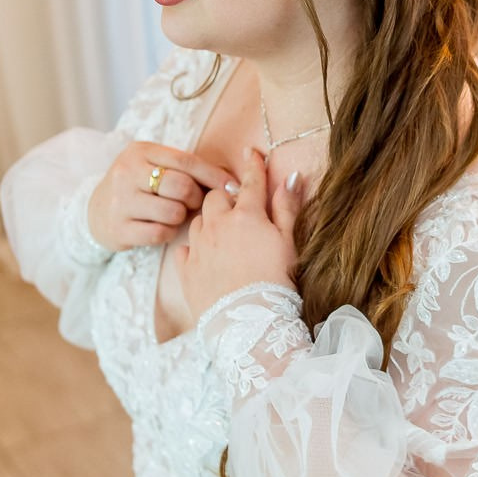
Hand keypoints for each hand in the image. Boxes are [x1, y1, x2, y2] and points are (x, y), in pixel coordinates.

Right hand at [87, 141, 235, 250]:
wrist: (95, 212)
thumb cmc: (138, 187)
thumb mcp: (153, 166)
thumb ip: (185, 169)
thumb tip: (230, 183)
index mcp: (141, 151)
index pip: (187, 161)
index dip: (214, 175)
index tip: (232, 187)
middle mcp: (127, 172)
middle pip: (181, 186)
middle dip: (195, 198)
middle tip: (193, 203)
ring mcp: (120, 201)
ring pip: (172, 212)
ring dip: (180, 217)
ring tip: (173, 214)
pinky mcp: (119, 228)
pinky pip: (159, 233)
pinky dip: (167, 232)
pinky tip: (161, 226)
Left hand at [179, 146, 304, 317]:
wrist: (249, 324)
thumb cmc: (277, 282)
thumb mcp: (288, 241)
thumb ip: (287, 207)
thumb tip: (292, 176)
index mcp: (246, 215)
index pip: (250, 182)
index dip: (253, 165)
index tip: (251, 152)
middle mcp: (217, 226)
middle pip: (215, 198)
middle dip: (226, 197)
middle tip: (239, 207)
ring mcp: (199, 248)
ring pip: (197, 222)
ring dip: (209, 222)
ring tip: (223, 234)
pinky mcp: (186, 272)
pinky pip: (185, 250)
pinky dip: (194, 249)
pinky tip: (205, 256)